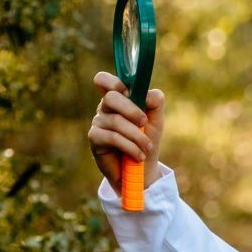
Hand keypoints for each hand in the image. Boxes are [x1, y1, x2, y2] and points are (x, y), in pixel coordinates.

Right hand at [89, 71, 165, 190]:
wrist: (141, 170)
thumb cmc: (146, 141)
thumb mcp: (156, 120)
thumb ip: (155, 102)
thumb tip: (148, 94)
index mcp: (118, 98)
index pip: (104, 80)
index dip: (114, 82)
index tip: (129, 92)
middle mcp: (105, 108)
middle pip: (111, 97)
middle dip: (131, 110)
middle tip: (145, 123)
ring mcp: (98, 122)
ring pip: (116, 121)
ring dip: (136, 135)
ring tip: (147, 147)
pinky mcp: (95, 139)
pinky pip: (113, 137)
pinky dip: (130, 146)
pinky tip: (138, 156)